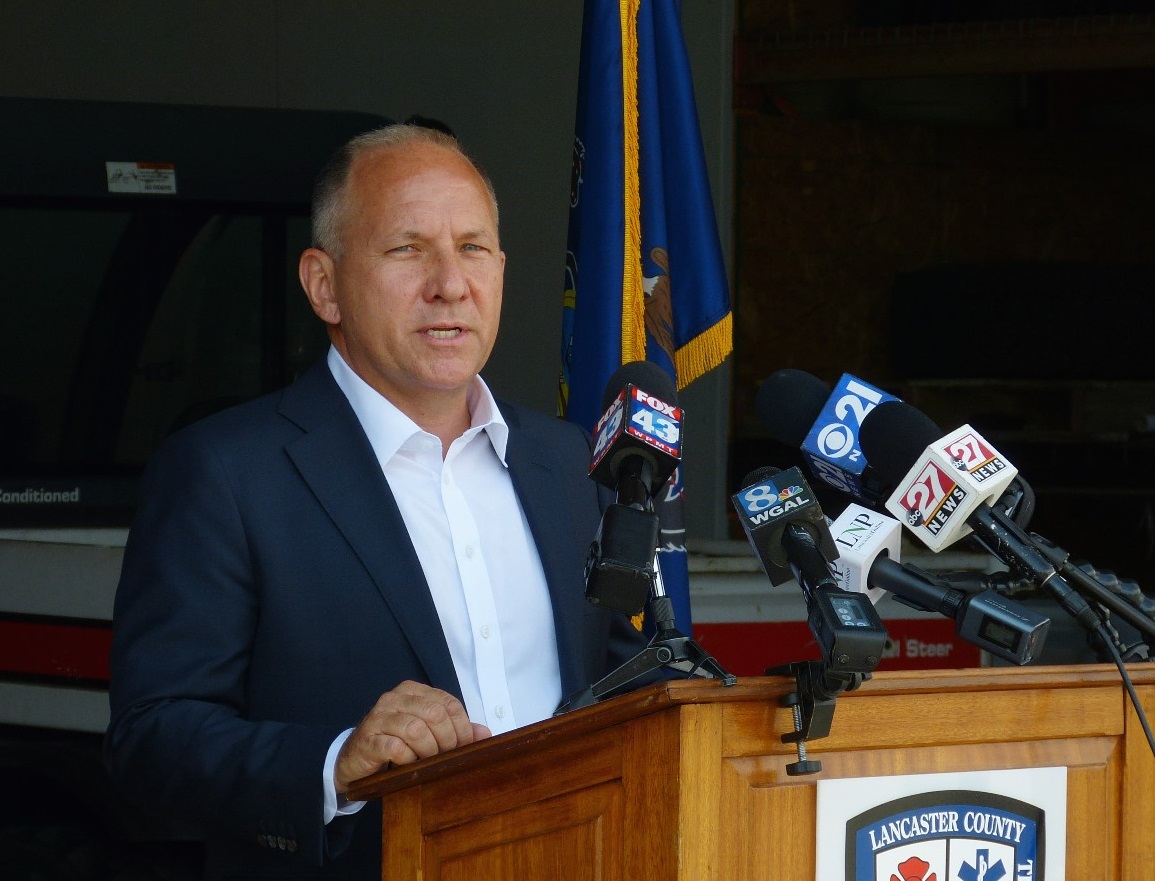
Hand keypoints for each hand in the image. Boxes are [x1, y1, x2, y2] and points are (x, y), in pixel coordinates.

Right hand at [335, 680, 490, 791]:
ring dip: (428, 751)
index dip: (462, 727)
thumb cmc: (394, 743)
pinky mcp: (368, 739)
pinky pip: (396, 747)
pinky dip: (408, 759)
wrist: (352, 759)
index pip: (448, 703)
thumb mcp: (426, 733)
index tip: (464, 746)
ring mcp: (379, 717)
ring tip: (427, 761)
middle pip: (435, 714)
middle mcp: (394, 699)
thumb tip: (485, 733)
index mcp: (412, 691)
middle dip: (447, 740)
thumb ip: (454, 729)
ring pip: (416, 730)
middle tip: (446, 756)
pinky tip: (408, 764)